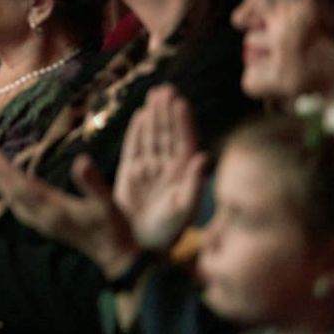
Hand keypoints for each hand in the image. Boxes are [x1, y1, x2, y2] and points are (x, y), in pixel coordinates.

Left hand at [0, 150, 141, 280]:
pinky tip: (10, 194)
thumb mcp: (108, 204)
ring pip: (14, 203)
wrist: (117, 258)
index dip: (5, 171)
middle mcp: (43, 218)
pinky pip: (21, 210)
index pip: (22, 186)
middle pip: (12, 194)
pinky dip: (11, 198)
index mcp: (53, 210)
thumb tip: (82, 161)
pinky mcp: (49, 228)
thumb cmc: (114, 229)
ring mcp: (45, 225)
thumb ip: (93, 183)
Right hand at [111, 86, 206, 251]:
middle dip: (167, 111)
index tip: (180, 102)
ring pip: (152, 136)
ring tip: (155, 95)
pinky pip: (134, 146)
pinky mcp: (131, 172)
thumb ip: (193, 182)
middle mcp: (168, 167)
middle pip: (168, 133)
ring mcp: (149, 168)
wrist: (142, 245)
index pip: (184, 141)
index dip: (182, 121)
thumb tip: (203, 156)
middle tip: (166, 89)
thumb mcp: (185, 208)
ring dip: (154, 116)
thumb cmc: (168, 230)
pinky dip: (137, 131)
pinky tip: (140, 116)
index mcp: (184, 173)